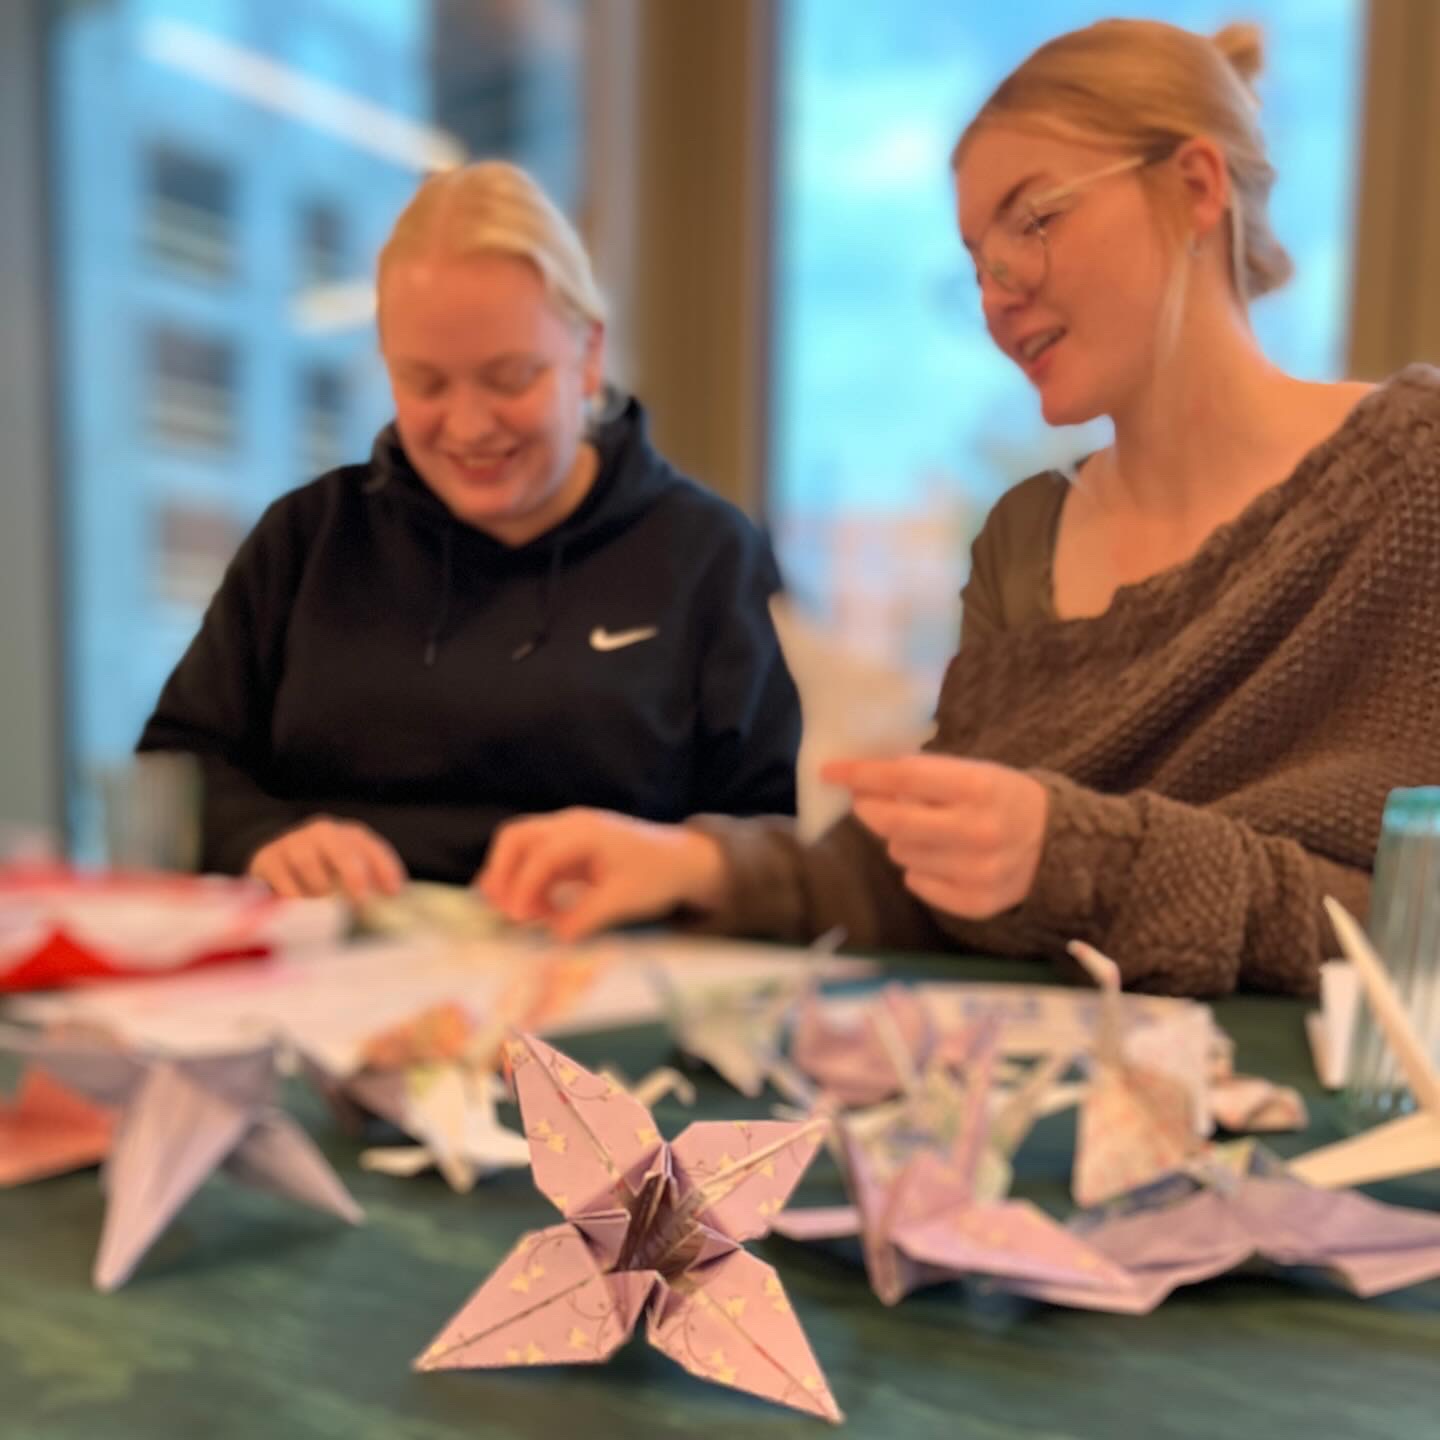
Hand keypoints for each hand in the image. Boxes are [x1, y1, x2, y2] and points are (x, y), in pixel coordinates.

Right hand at [247, 816, 406, 901]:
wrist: (274, 863)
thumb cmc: (322, 875)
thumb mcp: (347, 876)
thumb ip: (367, 887)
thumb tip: (389, 907)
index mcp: (350, 835)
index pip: (372, 847)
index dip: (385, 868)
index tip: (394, 893)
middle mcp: (323, 832)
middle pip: (340, 848)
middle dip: (353, 874)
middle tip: (360, 901)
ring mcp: (293, 842)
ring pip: (308, 861)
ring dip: (319, 888)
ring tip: (322, 906)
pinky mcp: (268, 858)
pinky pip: (282, 878)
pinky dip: (293, 896)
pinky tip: (298, 907)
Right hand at [478, 808, 727, 941]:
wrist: (682, 859)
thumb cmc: (656, 874)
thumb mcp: (624, 900)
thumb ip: (586, 917)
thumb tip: (554, 937)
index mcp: (585, 831)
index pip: (540, 854)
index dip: (524, 887)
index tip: (520, 918)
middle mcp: (569, 824)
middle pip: (515, 837)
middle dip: (502, 873)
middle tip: (505, 912)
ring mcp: (566, 833)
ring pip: (519, 845)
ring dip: (509, 877)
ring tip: (518, 915)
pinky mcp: (567, 848)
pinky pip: (533, 858)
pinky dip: (524, 881)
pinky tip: (531, 910)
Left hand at [824, 754, 1048, 918]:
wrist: (1058, 844)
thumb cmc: (1003, 798)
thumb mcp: (975, 772)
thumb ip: (925, 775)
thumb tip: (863, 777)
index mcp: (979, 788)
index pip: (903, 779)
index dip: (860, 774)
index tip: (830, 770)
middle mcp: (978, 831)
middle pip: (893, 824)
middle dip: (868, 809)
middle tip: (864, 801)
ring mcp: (977, 872)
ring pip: (901, 854)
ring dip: (901, 839)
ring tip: (929, 831)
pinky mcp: (976, 903)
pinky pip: (917, 883)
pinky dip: (919, 869)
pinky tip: (943, 858)